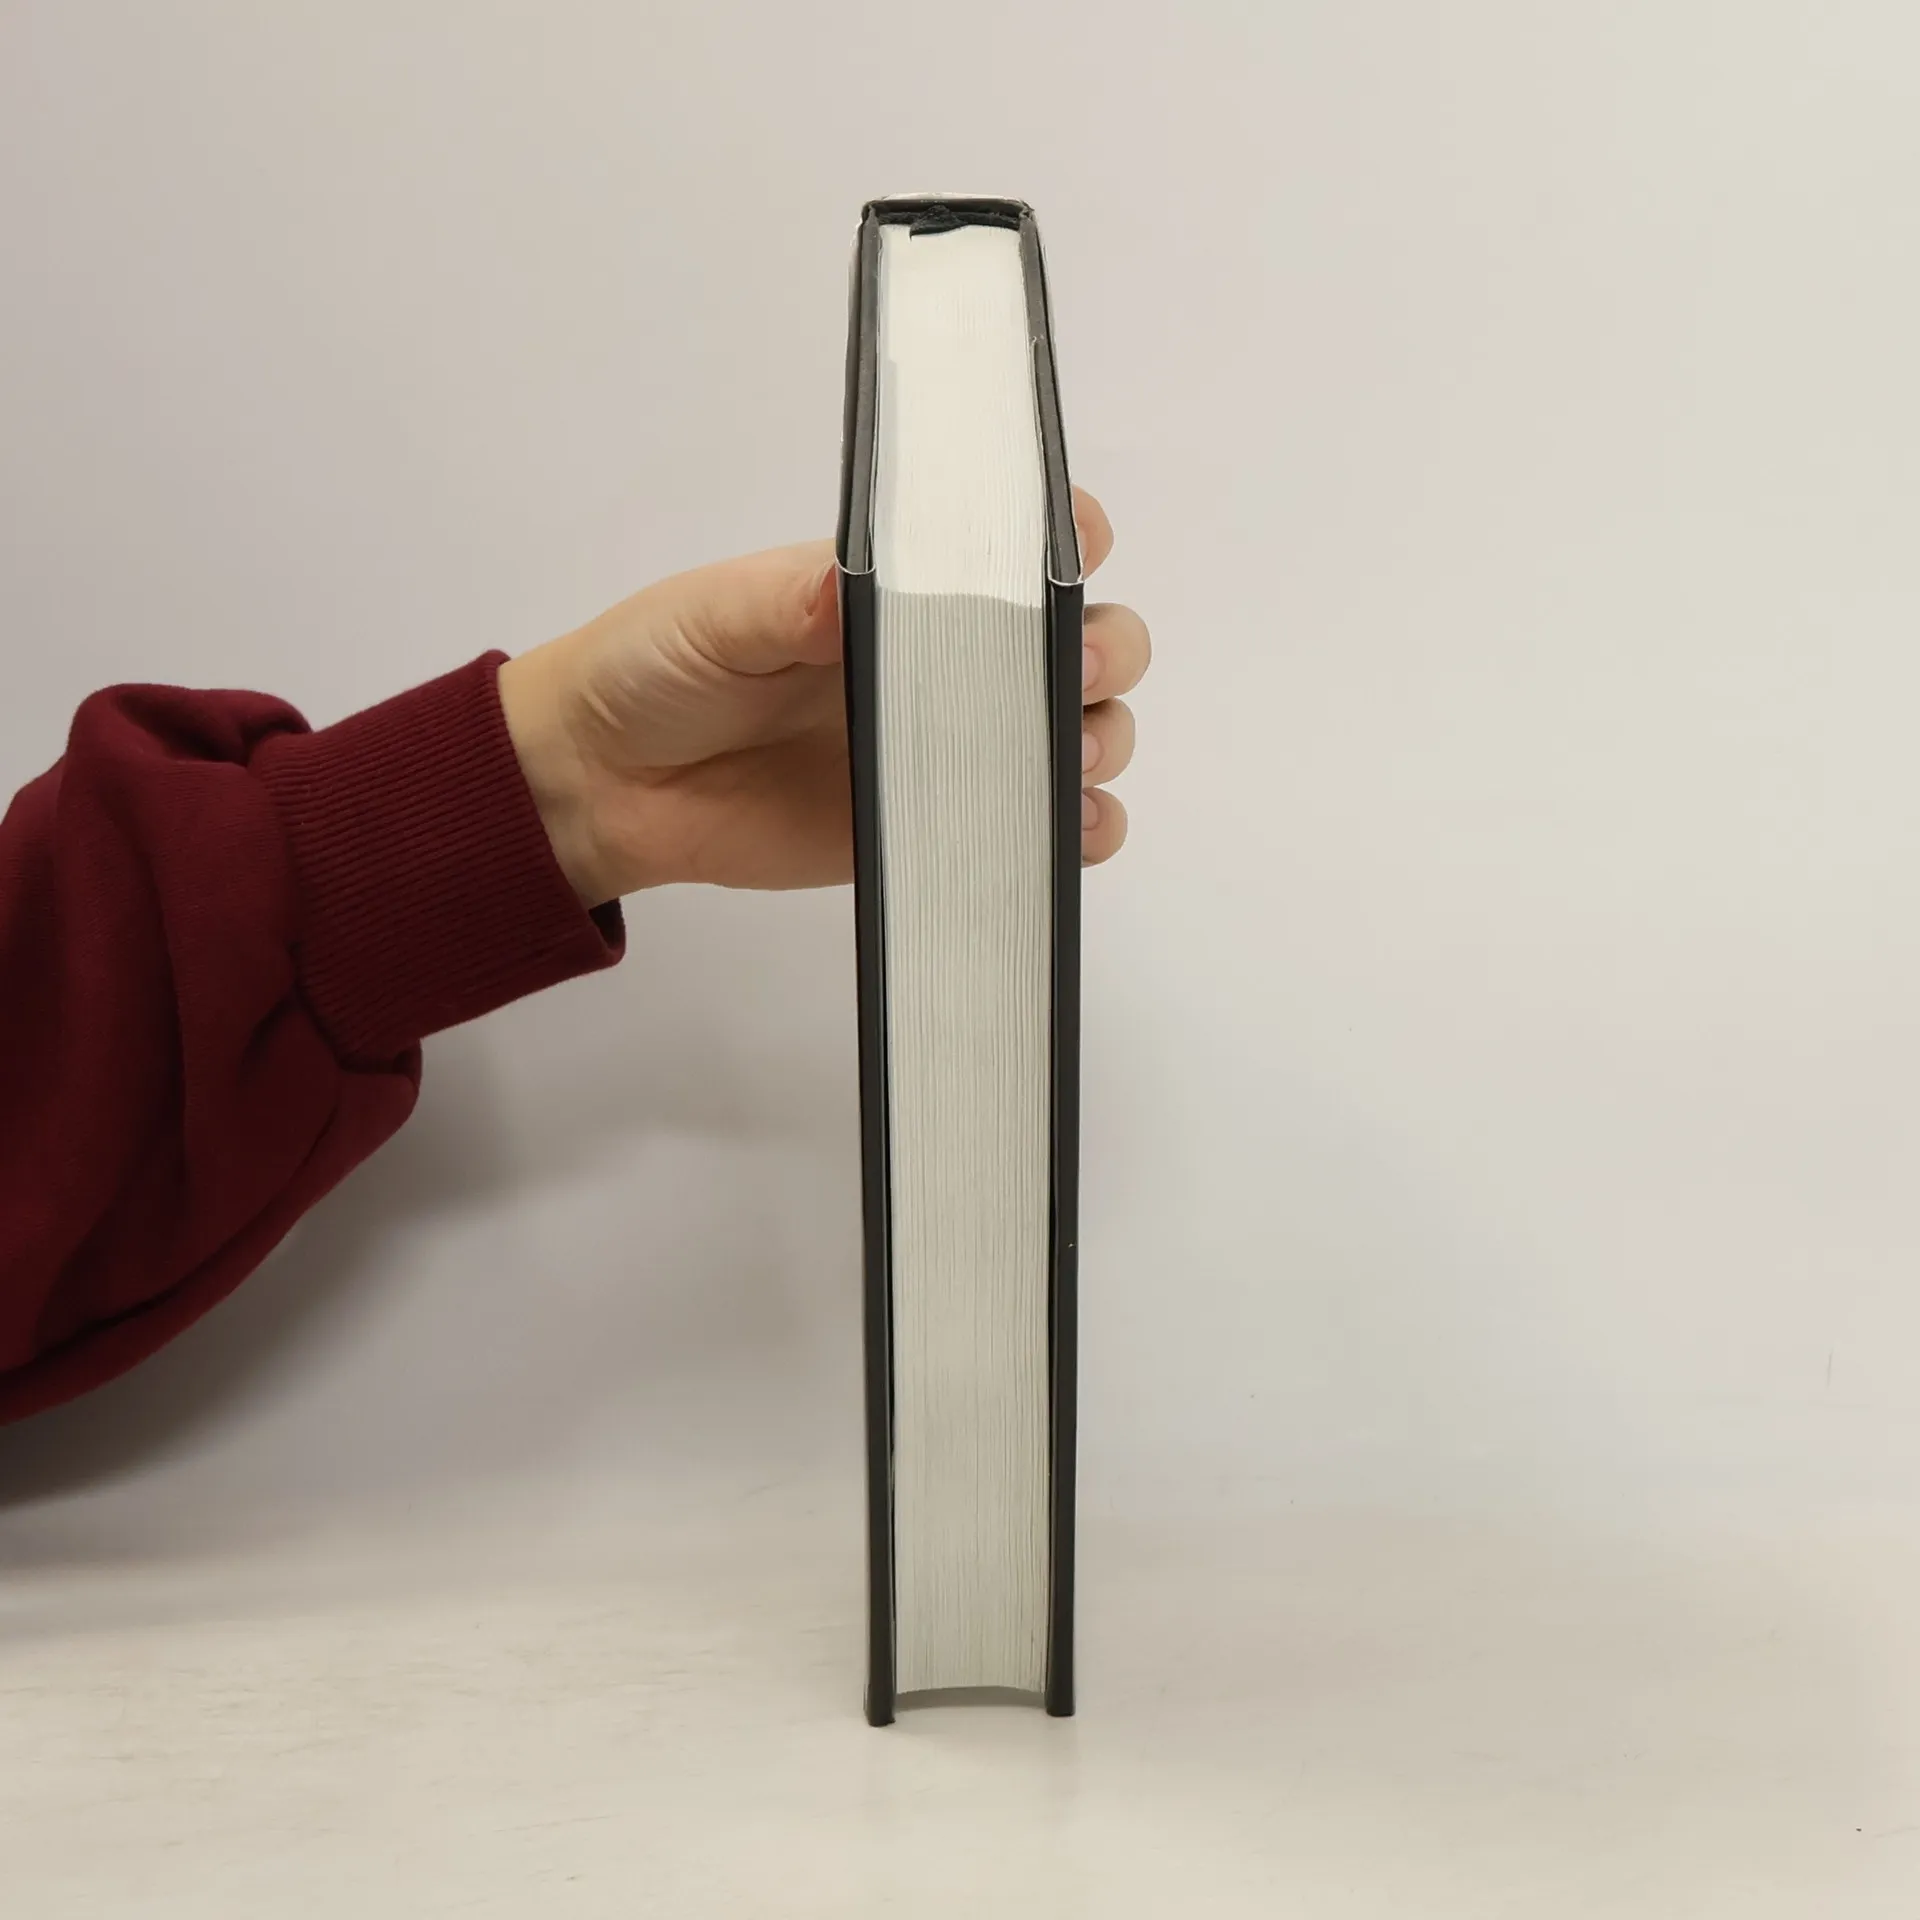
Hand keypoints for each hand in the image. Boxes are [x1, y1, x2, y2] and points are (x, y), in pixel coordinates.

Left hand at [497, 488, 1149, 904]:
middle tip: (1080, 671)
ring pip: (1080, 736)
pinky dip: (1077, 830)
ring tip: (1071, 757)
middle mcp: (950, 662)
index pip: (1019, 550)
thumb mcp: (717, 614)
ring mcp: (953, 751)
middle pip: (1084, 643)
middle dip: (1106, 649)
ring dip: (1103, 740)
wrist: (607, 784)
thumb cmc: (660, 668)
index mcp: (907, 589)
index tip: (1082, 546)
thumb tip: (857, 587)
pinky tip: (1071, 828)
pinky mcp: (939, 833)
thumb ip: (789, 599)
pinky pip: (1038, 831)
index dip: (1070, 541)